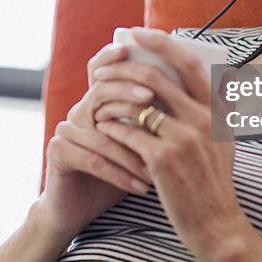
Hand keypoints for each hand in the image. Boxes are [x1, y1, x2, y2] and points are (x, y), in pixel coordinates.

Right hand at [35, 42, 156, 240]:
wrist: (81, 211)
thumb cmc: (121, 175)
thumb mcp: (144, 146)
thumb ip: (161, 119)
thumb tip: (203, 95)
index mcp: (99, 103)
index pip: (105, 69)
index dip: (115, 56)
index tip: (135, 50)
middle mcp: (80, 111)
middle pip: (102, 92)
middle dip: (130, 97)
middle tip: (153, 101)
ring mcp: (66, 130)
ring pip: (103, 132)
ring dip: (134, 151)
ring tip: (159, 167)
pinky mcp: (58, 152)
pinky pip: (93, 159)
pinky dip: (121, 174)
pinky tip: (143, 187)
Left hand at [91, 28, 245, 258]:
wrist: (217, 226)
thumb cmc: (214, 182)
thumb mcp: (224, 141)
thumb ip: (214, 109)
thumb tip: (200, 76)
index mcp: (218, 111)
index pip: (189, 63)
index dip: (162, 43)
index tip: (139, 33)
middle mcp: (203, 120)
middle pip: (156, 78)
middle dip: (123, 68)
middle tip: (103, 69)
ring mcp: (184, 140)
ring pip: (137, 104)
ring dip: (112, 98)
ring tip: (96, 98)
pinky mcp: (163, 160)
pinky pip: (128, 132)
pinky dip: (112, 127)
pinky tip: (101, 127)